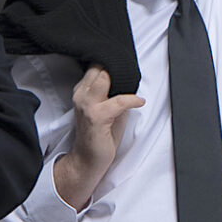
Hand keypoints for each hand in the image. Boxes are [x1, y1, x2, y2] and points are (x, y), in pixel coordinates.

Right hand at [53, 66, 144, 211]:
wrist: (87, 159)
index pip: (95, 66)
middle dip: (116, 66)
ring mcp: (87, 105)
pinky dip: (131, 100)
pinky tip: (139, 102)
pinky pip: (118, 101)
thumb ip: (113, 92)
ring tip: (133, 85)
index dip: (111, 62)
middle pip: (99, 68)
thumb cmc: (99, 134)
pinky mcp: (96, 117)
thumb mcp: (107, 108)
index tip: (124, 61)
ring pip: (104, 78)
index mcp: (82, 91)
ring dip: (122, 78)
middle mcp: (81, 95)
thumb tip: (128, 78)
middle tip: (131, 71)